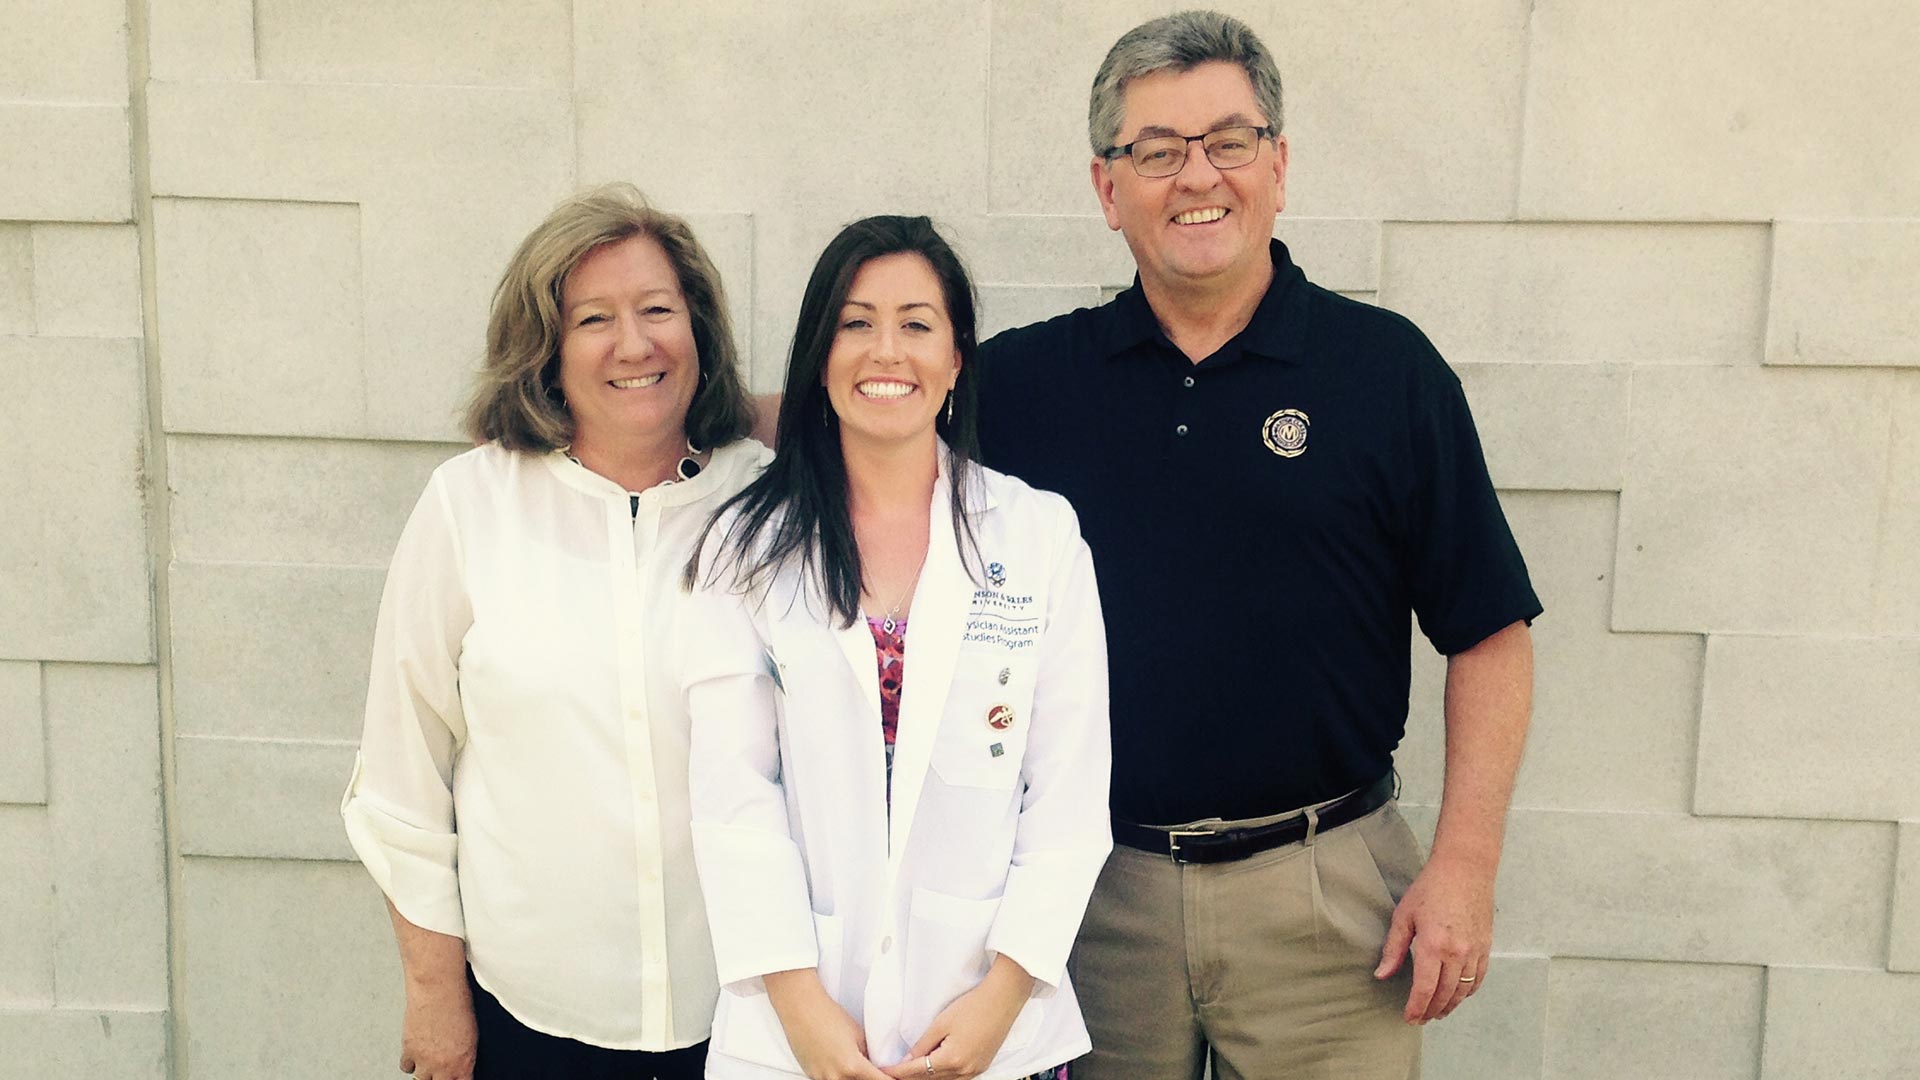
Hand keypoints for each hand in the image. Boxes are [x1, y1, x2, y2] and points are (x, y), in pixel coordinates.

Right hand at [398, 977, 476, 1078]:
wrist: (438, 988)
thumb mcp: (472, 1033)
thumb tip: (463, 1062)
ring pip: (421, 1079)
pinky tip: (417, 1053)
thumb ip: (466, 1054)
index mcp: (464, 1062)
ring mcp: (424, 1060)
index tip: (457, 1077)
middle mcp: (443, 1066)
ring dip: (426, 1072)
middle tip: (442, 1069)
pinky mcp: (408, 1051)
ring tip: (431, 1061)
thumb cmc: (458, 1003)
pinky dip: (411, 1061)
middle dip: (442, 1078)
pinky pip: (407, 1067)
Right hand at [765, 970, 891, 1079]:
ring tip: (855, 1063)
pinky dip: (839, 1076)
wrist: (800, 1008)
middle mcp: (836, 1077)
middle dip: (871, 1078)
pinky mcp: (811, 1075)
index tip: (894, 1076)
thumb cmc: (827, 1015)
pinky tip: (839, 1064)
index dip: (889, 1079)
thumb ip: (868, 1055)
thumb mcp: (858, 1034)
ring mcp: (821, 1078)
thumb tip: (875, 1065)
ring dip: (854, 1077)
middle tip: (874, 1068)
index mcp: (852, 1066)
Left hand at [882, 957, 1033, 1079]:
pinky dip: (943, 1075)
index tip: (883, 1072)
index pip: (917, 1071)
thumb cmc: (973, 1006)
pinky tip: (935, 1068)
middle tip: (894, 1073)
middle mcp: (964, 1071)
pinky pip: (957, 1077)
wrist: (1003, 999)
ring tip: (910, 1071)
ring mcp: (975, 1070)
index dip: (898, 1072)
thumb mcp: (941, 1023)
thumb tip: (908, 1061)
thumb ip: (923, 1045)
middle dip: (910, 1077)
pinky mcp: (982, 1066)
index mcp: (952, 1060)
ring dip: (926, 1077)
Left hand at [1373, 853, 1493, 1023]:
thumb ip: (1394, 949)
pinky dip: (1467, 992)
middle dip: (1431, 1011)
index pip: (1425, 989)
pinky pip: (1477, 979)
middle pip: (1445, 995)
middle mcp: (1457, 954)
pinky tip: (1457, 995)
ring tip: (1437, 1012)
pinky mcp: (1486, 948)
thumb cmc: (1431, 888)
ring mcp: (1475, 952)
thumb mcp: (1404, 916)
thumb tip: (1382, 974)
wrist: (1465, 870)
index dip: (1416, 1008)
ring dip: (1449, 1005)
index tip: (1409, 1018)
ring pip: (1462, 991)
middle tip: (1420, 1018)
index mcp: (1433, 946)